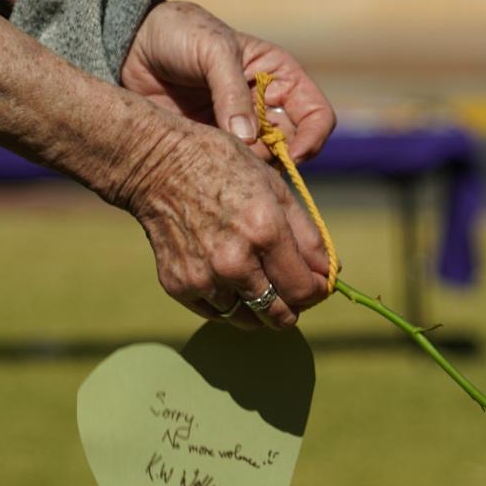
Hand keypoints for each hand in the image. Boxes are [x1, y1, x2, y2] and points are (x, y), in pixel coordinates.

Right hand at [115, 110, 331, 329]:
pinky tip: (226, 274)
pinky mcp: (180, 286)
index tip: (315, 283)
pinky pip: (218, 313)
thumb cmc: (222, 168)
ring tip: (255, 277)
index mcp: (264, 232)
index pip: (305, 291)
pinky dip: (229, 302)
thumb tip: (328, 274)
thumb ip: (308, 236)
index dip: (316, 291)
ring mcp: (204, 278)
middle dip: (292, 306)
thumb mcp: (275, 188)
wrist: (157, 166)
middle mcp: (234, 261)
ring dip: (260, 306)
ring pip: (249, 319)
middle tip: (288, 287)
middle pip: (280, 316)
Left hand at [119, 0, 336, 162]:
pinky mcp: (216, 146)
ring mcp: (242, 129)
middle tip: (244, 158)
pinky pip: (234, 170)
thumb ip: (231, 93)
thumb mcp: (211, 50)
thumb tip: (248, 140)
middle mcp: (268, 106)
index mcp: (281, 76)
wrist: (131, 45)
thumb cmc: (178, 32)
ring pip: (265, 165)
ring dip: (249, 168)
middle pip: (294, 148)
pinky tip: (206, 163)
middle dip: (276, 159)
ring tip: (217, 155)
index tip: (290, 155)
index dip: (311, 139)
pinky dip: (227, 174)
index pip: (318, 116)